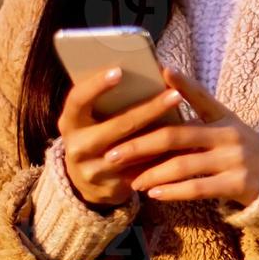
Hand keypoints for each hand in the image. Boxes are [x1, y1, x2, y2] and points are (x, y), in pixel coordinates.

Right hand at [57, 66, 186, 207]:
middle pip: (118, 126)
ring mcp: (93, 170)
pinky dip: (163, 160)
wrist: (84, 180)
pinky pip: (142, 172)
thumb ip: (107, 101)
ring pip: (134, 152)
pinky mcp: (111, 188)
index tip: (120, 71)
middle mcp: (77, 147)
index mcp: (70, 122)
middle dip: (150, 110)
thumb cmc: (95, 133)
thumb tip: (145, 72)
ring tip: (188, 123)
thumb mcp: (90, 118)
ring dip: (162, 137)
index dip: (96, 85)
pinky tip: (184, 148)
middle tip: (175, 95)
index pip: (78, 99)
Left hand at [113, 67, 258, 206]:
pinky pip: (198, 188)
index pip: (201, 96)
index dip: (183, 83)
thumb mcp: (224, 127)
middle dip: (141, 144)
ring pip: (184, 165)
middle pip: (178, 136)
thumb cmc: (236, 150)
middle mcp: (230, 134)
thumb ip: (195, 120)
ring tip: (132, 180)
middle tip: (114, 152)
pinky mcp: (237, 184)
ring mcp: (235, 159)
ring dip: (153, 174)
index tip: (162, 69)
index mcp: (224, 116)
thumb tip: (152, 113)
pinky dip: (173, 191)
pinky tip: (154, 193)